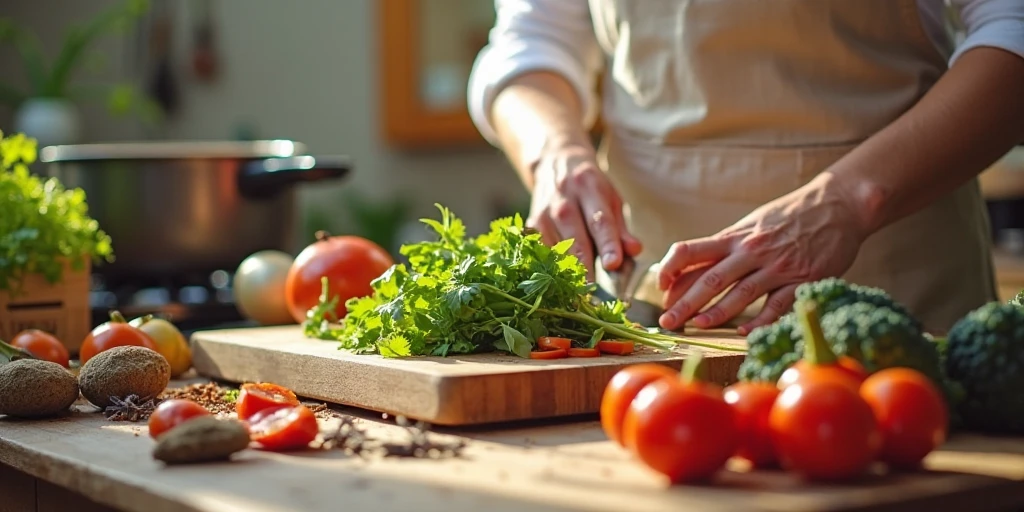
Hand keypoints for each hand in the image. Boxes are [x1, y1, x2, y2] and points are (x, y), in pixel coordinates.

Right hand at [526, 143, 642, 279]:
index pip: (600, 220)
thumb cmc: (590, 187)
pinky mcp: (532, 225)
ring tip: (579, 293)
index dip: (608, 243)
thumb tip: (634, 251)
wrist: (554, 163)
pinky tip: (559, 283)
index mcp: (589, 187)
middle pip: (575, 238)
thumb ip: (621, 227)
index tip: (614, 265)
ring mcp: (544, 213)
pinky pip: (541, 251)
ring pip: (556, 248)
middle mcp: (563, 199)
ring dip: (567, 272)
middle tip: (595, 291)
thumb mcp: (611, 198)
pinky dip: (550, 268)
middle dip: (585, 265)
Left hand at [656, 173, 869, 334]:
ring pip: (740, 293)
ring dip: (716, 313)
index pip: (692, 251)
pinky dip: (760, 321)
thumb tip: (694, 266)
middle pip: (710, 279)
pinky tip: (744, 333)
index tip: (660, 287)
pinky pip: (777, 305)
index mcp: (736, 237)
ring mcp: (777, 266)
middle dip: (684, 303)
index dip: (671, 269)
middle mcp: (752, 251)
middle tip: (666, 321)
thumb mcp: (753, 223)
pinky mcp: (802, 280)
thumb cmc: (790, 216)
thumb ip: (727, 245)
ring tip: (696, 326)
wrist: (839, 204)